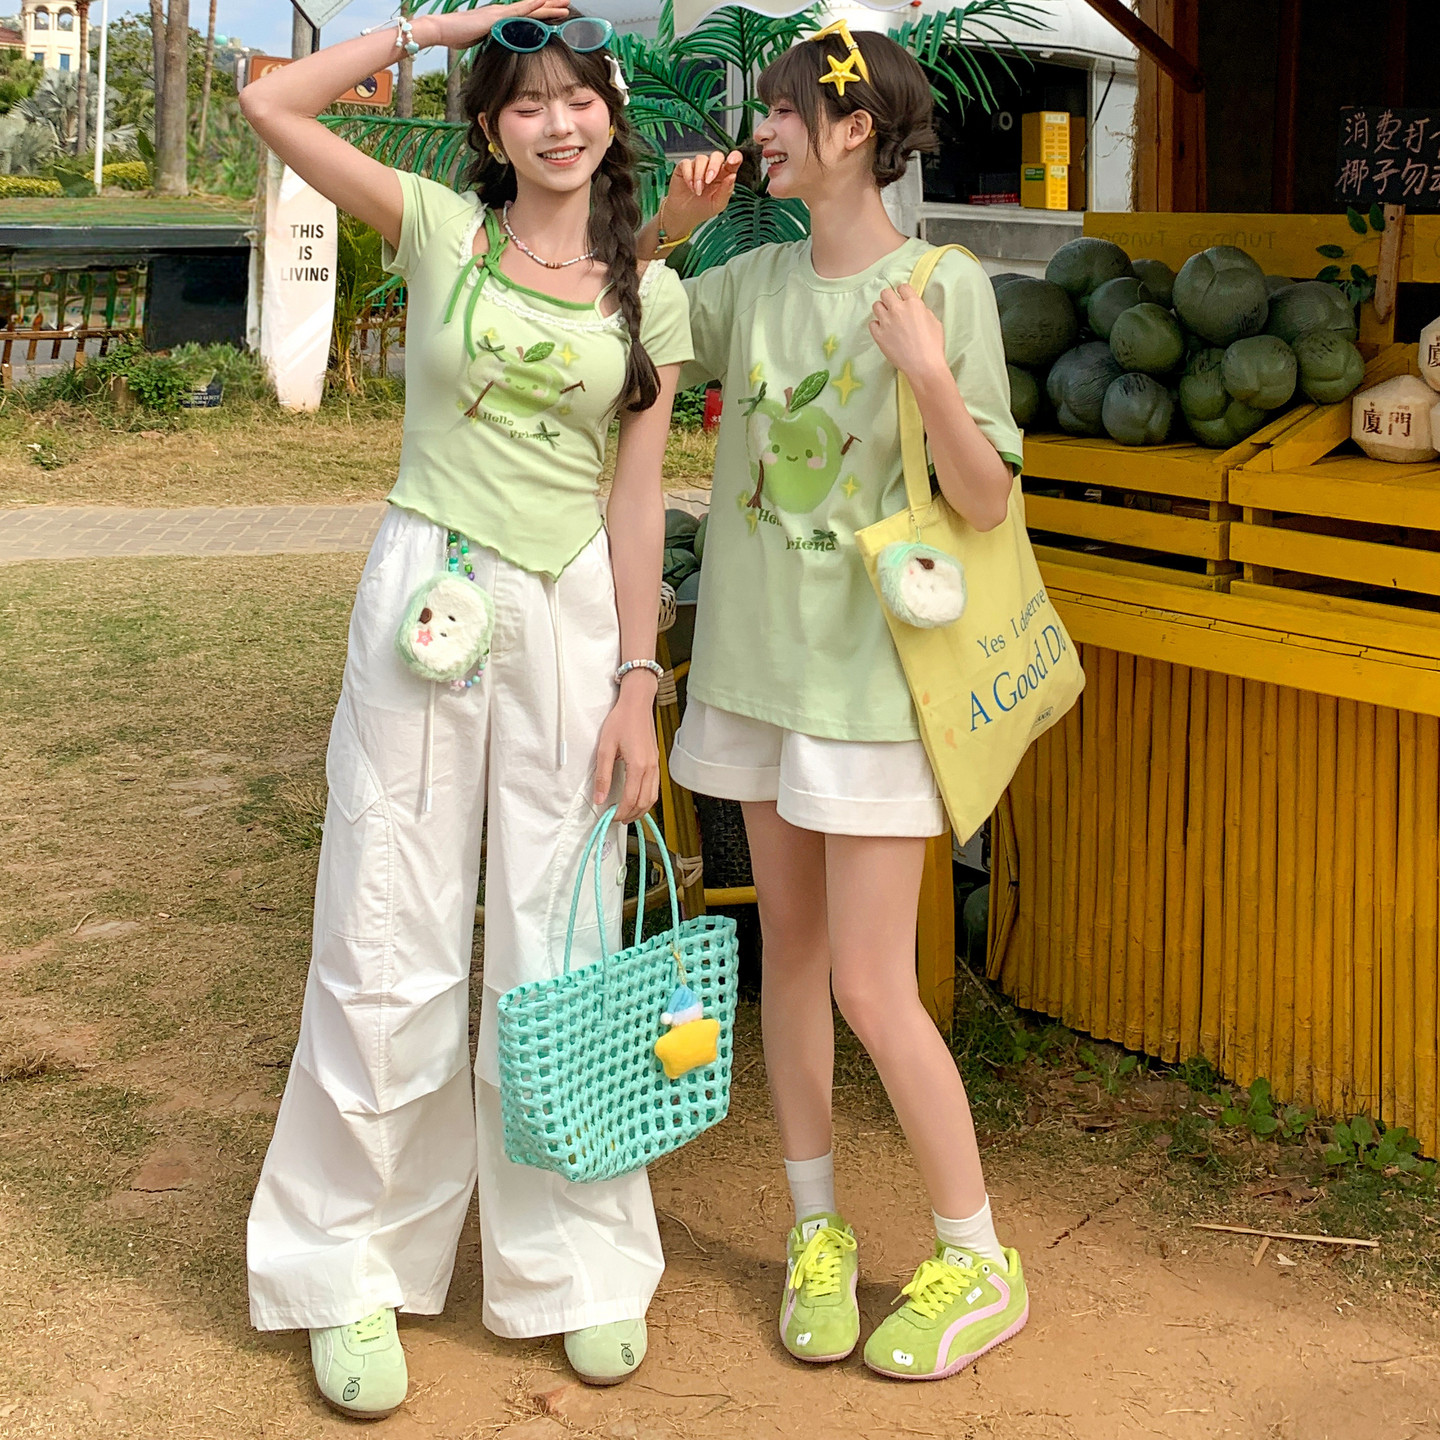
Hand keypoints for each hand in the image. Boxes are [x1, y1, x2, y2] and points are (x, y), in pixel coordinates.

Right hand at [427, 0, 569, 53]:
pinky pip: (519, 11)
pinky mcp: (496, 17)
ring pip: (530, 8)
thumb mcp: (479, 42)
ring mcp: (500, 13)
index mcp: (499, 19)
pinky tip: (544, 4)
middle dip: (550, 6)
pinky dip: (533, 7)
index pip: (525, 16)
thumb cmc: (455, 35)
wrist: (441, 29)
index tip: (556, 12)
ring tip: (565, 3)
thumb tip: (498, 51)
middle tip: (567, 3)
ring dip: (548, 5)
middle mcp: (502, 12)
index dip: (541, 13)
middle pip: (531, 9)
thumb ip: (491, 42)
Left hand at [592, 685, 659, 822]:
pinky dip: (647, 798)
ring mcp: (656, 765)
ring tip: (627, 814)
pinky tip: (637, 799)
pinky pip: (655, 787)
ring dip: (641, 809)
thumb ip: (603, 776)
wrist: (637, 704)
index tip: (609, 817)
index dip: (620, 812)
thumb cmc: (621, 721)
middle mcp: (651, 768)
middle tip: (617, 820)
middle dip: (631, 815)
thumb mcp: (605, 748)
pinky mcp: (656, 762)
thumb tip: (599, 798)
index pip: (631, 799)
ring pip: (653, 797)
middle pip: (644, 802)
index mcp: (638, 766)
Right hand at [662, 150, 743, 239]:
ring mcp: (698, 166)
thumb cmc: (703, 208)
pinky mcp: (684, 167)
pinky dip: (689, 175)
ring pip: (701, 159)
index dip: (735, 157)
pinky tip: (691, 187)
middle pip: (716, 156)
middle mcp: (712, 168)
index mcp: (724, 175)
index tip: (732, 161)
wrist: (684, 215)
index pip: (733, 161)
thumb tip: (732, 176)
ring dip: (699, 175)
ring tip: (698, 191)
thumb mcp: (718, 204)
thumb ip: (726, 190)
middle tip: (708, 181)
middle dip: (713, 166)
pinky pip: (687, 163)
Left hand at [868, 283, 948, 383]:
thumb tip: (915, 310)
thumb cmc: (933, 345)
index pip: (902, 287)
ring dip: (881, 310)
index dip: (903, 292)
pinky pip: (872, 323)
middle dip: (889, 298)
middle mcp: (897, 309)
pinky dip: (877, 325)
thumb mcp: (934, 321)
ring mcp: (886, 322)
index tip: (903, 298)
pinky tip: (883, 331)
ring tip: (887, 319)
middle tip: (893, 307)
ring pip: (876, 306)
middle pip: (885, 293)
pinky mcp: (878, 335)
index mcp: (913, 303)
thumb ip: (922, 311)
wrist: (924, 365)